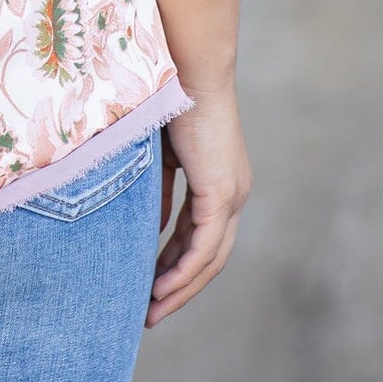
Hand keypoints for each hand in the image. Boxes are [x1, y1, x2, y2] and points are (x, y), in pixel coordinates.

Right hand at [148, 83, 250, 326]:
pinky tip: (161, 288)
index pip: (201, 239)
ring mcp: (231, 196)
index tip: (150, 286)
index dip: (176, 265)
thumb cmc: (169, 99)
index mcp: (220, 183)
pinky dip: (184, 270)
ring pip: (210, 260)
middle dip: (179, 288)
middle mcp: (233, 196)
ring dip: (181, 288)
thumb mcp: (159, 157)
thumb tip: (151, 229)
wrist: (187, 69)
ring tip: (151, 310)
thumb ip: (158, 194)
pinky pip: (205, 247)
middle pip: (210, 259)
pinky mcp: (221, 194)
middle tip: (150, 312)